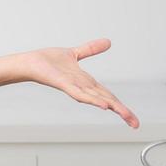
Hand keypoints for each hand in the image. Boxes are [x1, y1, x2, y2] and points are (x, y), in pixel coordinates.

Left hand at [15, 38, 138, 128]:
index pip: (109, 95)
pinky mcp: (63, 84)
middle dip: (122, 111)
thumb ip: (91, 49)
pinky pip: (80, 93)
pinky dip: (92, 99)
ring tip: (125, 116)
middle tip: (135, 124)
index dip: (122, 106)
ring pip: (97, 99)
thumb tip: (108, 42)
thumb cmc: (48, 62)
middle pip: (107, 100)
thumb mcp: (75, 53)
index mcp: (87, 82)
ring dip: (112, 107)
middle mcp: (82, 87)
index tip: (133, 119)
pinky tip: (103, 106)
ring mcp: (73, 87)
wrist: (30, 63)